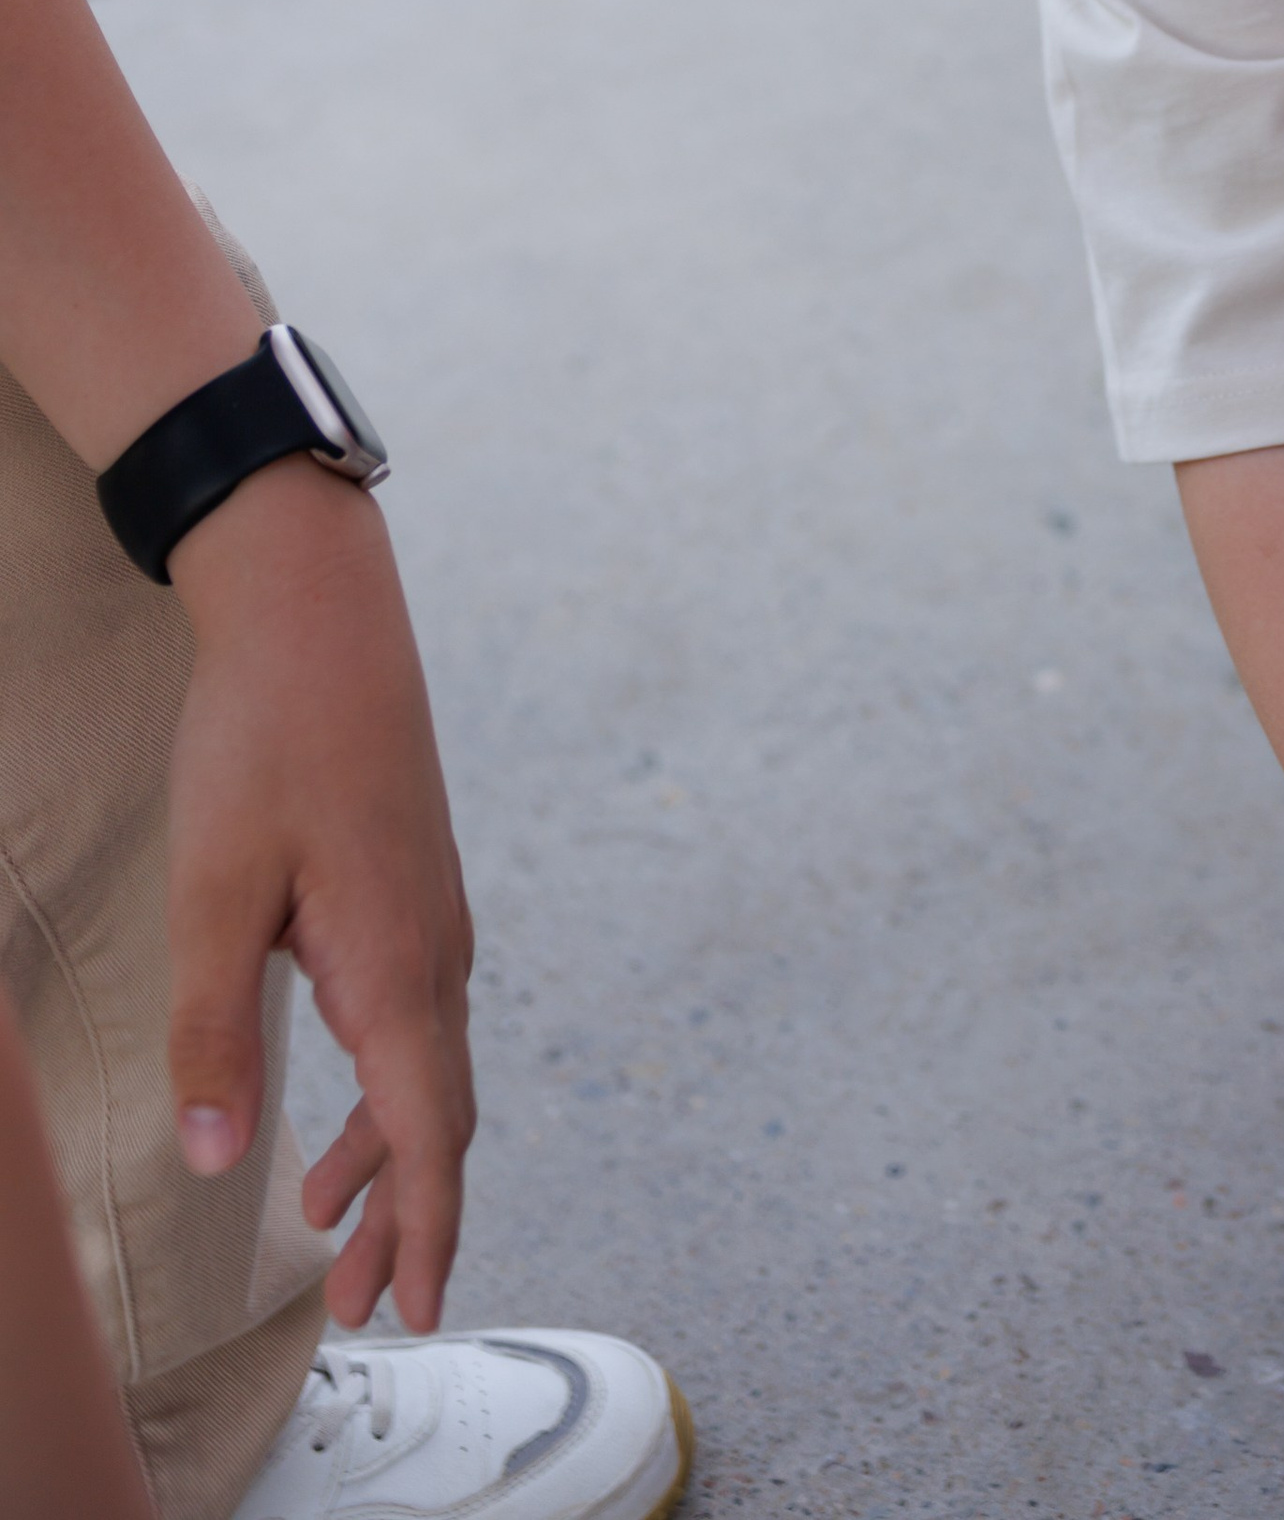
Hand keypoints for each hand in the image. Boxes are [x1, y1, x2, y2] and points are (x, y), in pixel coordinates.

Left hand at [165, 457, 474, 1330]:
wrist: (320, 609)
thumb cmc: (268, 738)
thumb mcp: (213, 890)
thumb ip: (212, 1031)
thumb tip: (218, 1158)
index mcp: (394, 961)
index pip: (429, 1128)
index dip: (425, 1227)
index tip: (417, 1308)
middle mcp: (433, 947)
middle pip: (438, 1111)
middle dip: (404, 1214)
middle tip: (363, 1305)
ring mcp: (430, 911)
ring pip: (427, 1062)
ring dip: (390, 1152)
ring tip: (327, 1223)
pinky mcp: (410, 884)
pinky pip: (414, 1013)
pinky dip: (386, 1083)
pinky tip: (336, 1099)